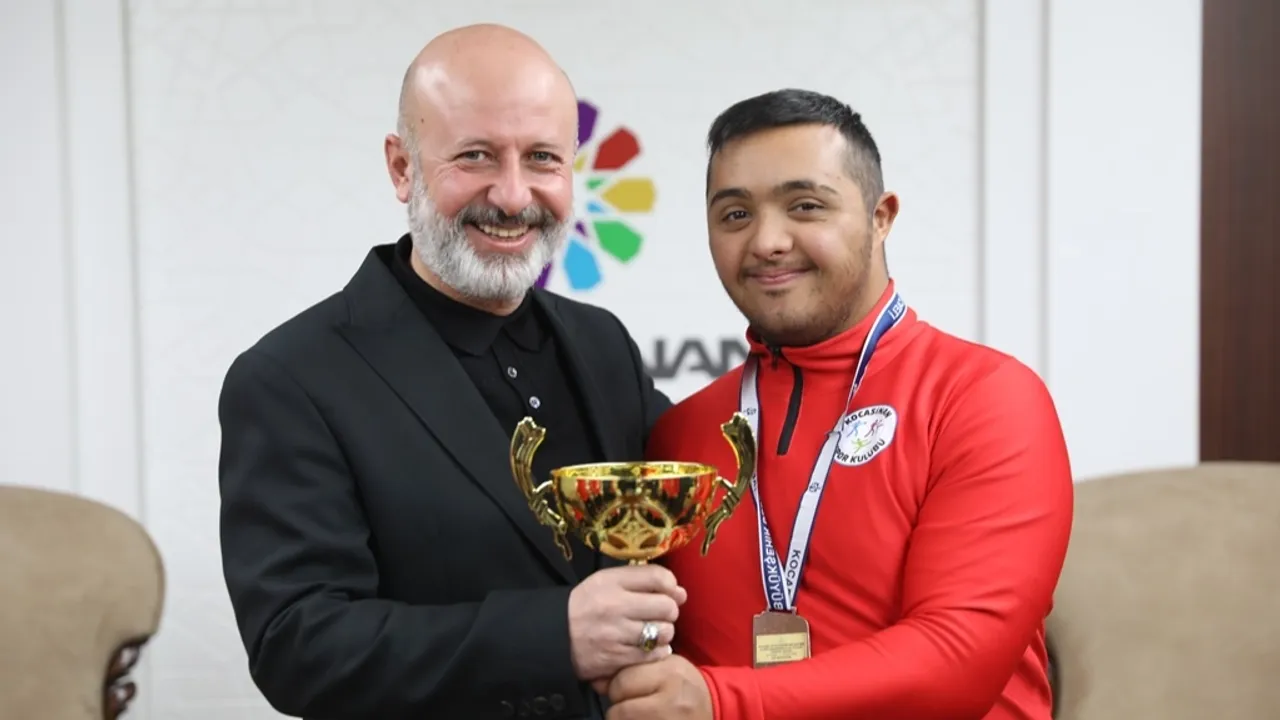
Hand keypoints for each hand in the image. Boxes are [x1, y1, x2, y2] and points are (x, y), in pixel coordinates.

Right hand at [568, 564, 686, 680]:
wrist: (554, 635)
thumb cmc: (585, 606)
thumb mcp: (605, 581)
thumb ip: (641, 580)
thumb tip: (680, 592)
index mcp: (611, 582)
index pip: (658, 576)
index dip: (671, 585)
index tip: (670, 592)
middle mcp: (615, 606)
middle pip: (666, 606)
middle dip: (669, 611)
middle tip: (659, 614)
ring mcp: (616, 634)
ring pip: (664, 632)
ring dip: (664, 633)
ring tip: (652, 632)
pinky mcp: (616, 658)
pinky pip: (653, 655)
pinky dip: (656, 652)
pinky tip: (647, 647)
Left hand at [605, 654, 711, 719]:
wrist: (715, 706)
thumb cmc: (684, 684)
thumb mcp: (664, 666)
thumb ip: (632, 670)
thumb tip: (597, 682)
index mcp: (669, 673)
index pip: (621, 682)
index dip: (617, 688)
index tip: (626, 690)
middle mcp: (671, 701)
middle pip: (619, 711)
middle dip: (619, 710)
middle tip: (631, 706)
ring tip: (638, 714)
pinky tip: (643, 718)